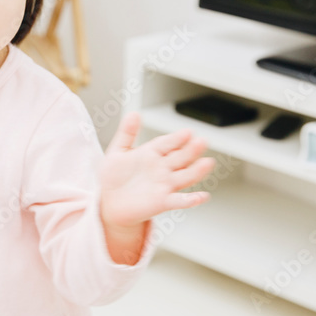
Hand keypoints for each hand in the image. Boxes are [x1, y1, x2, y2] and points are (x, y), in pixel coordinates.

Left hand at [98, 112, 213, 229]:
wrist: (108, 202)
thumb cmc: (113, 178)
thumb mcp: (117, 151)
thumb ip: (126, 133)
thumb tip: (134, 113)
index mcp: (151, 154)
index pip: (167, 143)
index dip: (176, 139)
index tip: (187, 132)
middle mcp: (161, 168)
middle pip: (180, 158)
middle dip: (191, 150)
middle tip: (201, 142)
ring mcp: (164, 185)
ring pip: (185, 176)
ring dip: (197, 171)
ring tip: (207, 163)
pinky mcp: (162, 202)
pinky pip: (179, 201)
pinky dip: (191, 200)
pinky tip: (202, 197)